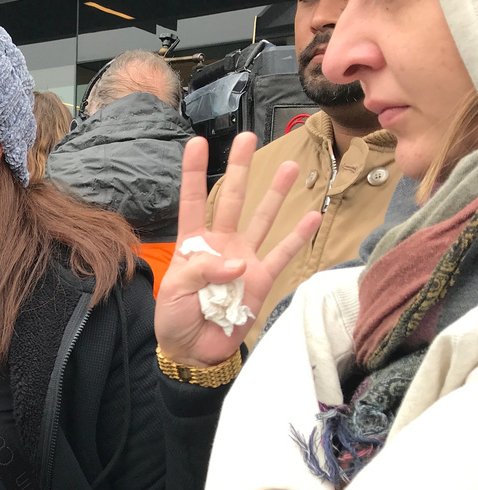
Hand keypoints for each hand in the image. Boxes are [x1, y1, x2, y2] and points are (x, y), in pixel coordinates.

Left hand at [154, 134, 321, 367]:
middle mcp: (221, 245)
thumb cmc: (176, 318)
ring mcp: (244, 259)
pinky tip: (314, 215)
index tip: (196, 143)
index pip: (193, 202)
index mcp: (193, 244)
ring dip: (275, 194)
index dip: (194, 174)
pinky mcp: (261, 279)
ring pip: (262, 219)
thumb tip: (239, 263)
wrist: (194, 350)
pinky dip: (299, 237)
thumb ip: (202, 270)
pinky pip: (283, 255)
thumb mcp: (175, 291)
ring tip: (289, 166)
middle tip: (248, 138)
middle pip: (231, 200)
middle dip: (239, 169)